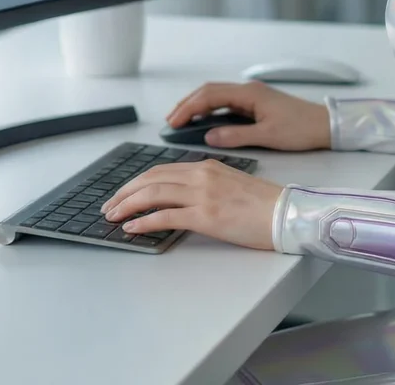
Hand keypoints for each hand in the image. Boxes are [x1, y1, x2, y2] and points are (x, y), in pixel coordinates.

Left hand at [101, 158, 282, 248]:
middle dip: (125, 192)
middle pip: (151, 179)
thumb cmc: (262, 203)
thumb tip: (179, 197)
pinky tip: (133, 228)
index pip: (160, 169)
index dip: (136, 181)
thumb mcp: (228, 183)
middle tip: (109, 206)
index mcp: (205, 165)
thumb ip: (204, 183)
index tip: (122, 193)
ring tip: (113, 217)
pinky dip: (145, 222)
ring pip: (153, 194)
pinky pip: (166, 217)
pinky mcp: (206, 216)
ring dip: (128, 206)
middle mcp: (201, 175)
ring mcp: (203, 194)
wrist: (285, 213)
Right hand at [166, 80, 331, 150]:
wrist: (324, 125)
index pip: (210, 96)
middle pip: (209, 91)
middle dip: (187, 105)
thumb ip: (236, 136)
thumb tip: (208, 136)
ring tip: (180, 121)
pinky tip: (203, 121)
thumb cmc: (300, 129)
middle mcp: (247, 90)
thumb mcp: (267, 136)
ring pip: (216, 96)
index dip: (189, 107)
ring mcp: (251, 95)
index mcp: (249, 94)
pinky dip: (210, 110)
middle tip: (170, 122)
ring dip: (197, 106)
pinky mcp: (255, 103)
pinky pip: (225, 103)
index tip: (173, 122)